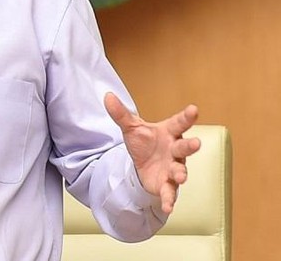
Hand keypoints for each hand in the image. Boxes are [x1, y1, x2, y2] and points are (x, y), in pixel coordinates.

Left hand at [104, 92, 200, 213]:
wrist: (143, 164)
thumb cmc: (144, 142)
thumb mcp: (131, 127)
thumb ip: (121, 114)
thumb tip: (107, 95)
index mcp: (169, 132)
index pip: (179, 123)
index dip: (187, 117)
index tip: (193, 109)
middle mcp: (175, 150)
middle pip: (184, 147)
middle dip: (190, 146)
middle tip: (196, 143)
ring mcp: (173, 167)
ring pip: (180, 170)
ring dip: (181, 173)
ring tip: (180, 176)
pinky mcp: (167, 184)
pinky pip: (170, 193)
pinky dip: (169, 200)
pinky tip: (168, 207)